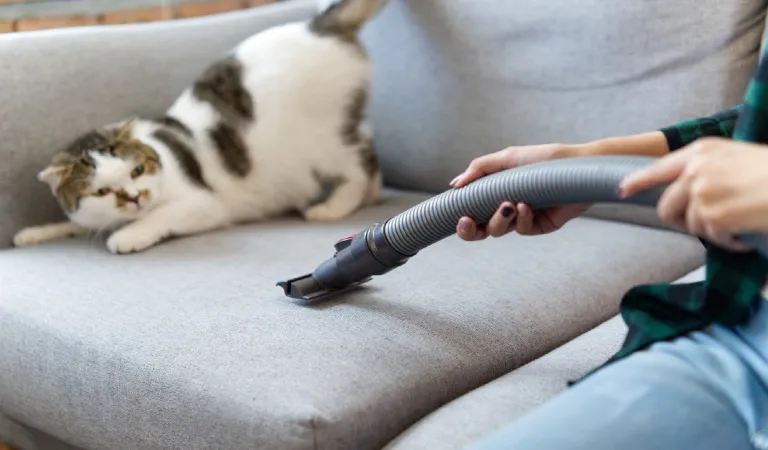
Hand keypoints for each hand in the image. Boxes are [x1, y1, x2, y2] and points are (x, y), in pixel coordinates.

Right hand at [451, 143, 590, 239]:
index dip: (463, 220)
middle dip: (471, 231)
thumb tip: (455, 184)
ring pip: (499, 231)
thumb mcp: (508, 157)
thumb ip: (480, 169)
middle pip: (481, 230)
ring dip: (498, 219)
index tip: (460, 215)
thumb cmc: (545, 158)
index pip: (471, 212)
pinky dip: (522, 219)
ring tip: (508, 203)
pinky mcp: (540, 226)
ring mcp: (523, 219)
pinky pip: (523, 229)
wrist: (578, 166)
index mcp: (495, 193)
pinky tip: (526, 205)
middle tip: (468, 221)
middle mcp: (506, 208)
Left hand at [619, 137, 767, 251]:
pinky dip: (729, 243)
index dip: (637, 181)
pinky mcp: (714, 214)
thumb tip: (686, 193)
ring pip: (689, 225)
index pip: (658, 167)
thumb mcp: (737, 159)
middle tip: (709, 225)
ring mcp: (703, 191)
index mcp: (702, 150)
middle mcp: (697, 168)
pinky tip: (745, 236)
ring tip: (738, 225)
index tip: (622, 191)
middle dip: (681, 221)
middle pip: (666, 206)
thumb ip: (707, 169)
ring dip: (713, 232)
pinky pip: (710, 238)